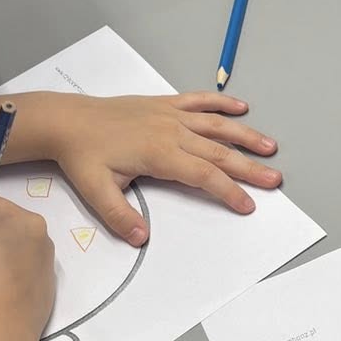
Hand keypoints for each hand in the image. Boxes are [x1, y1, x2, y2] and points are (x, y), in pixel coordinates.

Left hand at [37, 91, 281, 242]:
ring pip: (216, 125)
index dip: (228, 190)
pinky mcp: (163, 104)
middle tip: (274, 179)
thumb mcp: (96, 191)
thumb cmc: (82, 155)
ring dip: (244, 135)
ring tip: (269, 146)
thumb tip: (142, 239)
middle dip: (249, 167)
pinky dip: (221, 102)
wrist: (67, 120)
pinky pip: (198, 101)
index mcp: (159, 154)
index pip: (203, 175)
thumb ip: (120, 216)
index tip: (247, 204)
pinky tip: (241, 106)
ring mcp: (169, 115)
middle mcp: (171, 131)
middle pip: (218, 152)